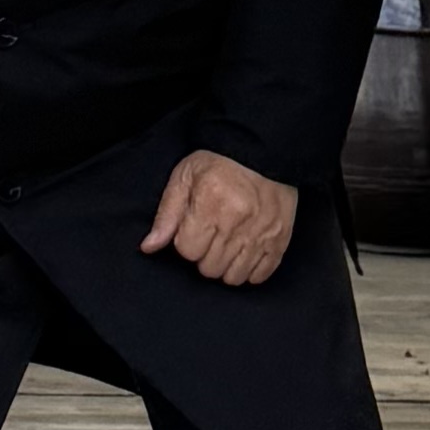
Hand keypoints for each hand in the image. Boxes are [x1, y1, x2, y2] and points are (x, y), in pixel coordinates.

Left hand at [141, 150, 299, 288]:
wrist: (263, 151)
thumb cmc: (218, 163)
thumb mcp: (184, 178)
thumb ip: (167, 215)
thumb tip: (149, 247)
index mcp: (210, 204)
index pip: (187, 250)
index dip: (186, 242)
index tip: (193, 229)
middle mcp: (237, 223)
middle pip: (209, 268)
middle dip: (204, 256)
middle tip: (210, 236)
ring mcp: (262, 235)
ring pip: (233, 277)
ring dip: (225, 266)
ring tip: (226, 246)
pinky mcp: (280, 241)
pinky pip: (260, 276)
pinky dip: (249, 270)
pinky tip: (244, 253)